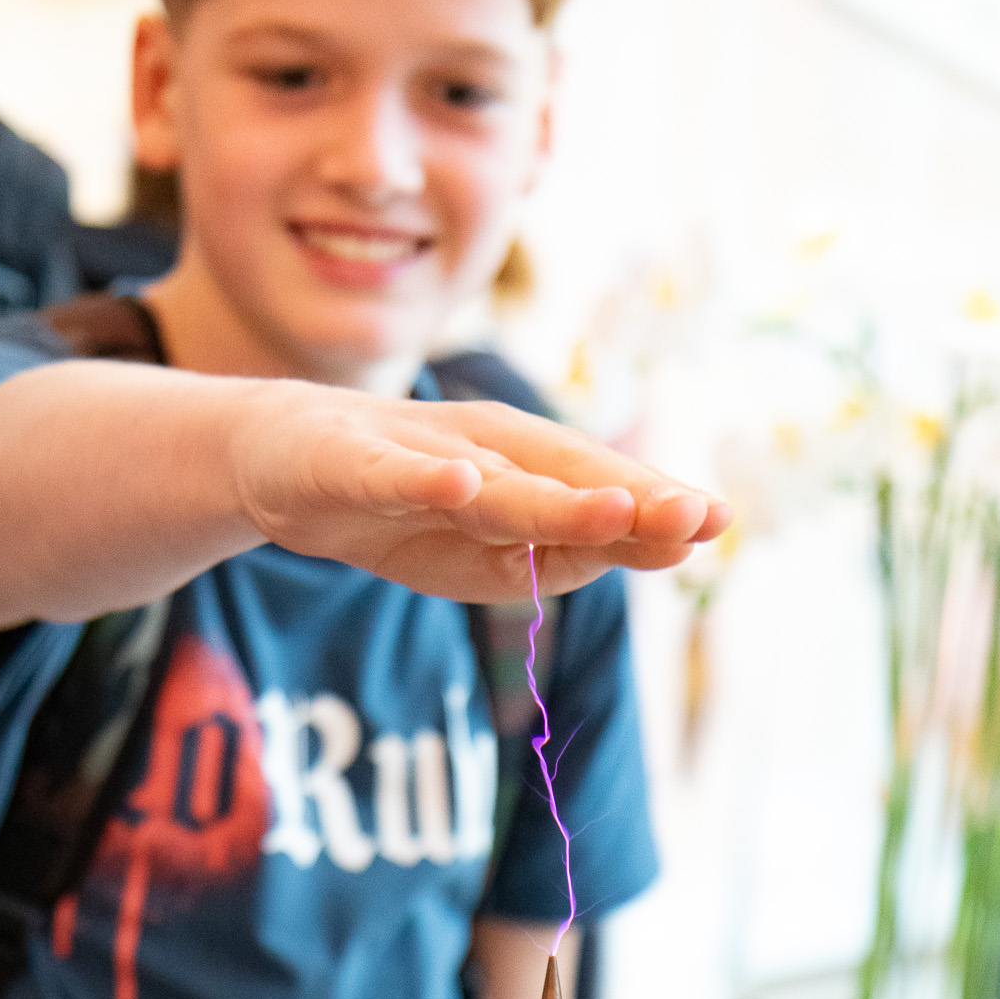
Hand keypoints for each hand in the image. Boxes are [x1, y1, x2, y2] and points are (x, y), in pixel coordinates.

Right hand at [232, 382, 726, 602]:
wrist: (282, 460)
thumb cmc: (400, 504)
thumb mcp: (486, 546)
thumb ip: (560, 550)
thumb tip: (656, 548)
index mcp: (522, 468)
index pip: (598, 491)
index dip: (655, 508)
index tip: (717, 523)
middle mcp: (483, 448)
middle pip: (563, 479)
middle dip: (629, 500)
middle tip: (694, 518)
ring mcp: (418, 452)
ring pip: (494, 481)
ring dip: (554, 498)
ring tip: (613, 510)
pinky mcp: (350, 461)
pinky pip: (389, 472)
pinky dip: (421, 478)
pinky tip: (457, 486)